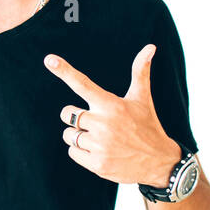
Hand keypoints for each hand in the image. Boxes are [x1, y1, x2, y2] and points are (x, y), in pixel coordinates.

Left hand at [43, 45, 180, 185]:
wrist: (160, 162)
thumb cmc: (147, 125)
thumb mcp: (142, 98)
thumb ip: (140, 71)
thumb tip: (151, 46)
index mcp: (111, 105)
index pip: (83, 84)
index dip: (64, 71)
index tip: (49, 59)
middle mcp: (103, 123)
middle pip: (67, 113)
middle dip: (76, 117)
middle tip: (95, 121)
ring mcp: (100, 145)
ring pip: (68, 134)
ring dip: (79, 135)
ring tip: (101, 138)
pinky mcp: (97, 164)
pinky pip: (72, 151)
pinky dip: (81, 151)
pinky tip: (100, 152)